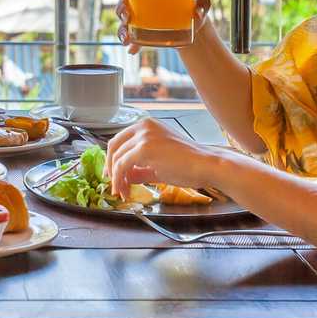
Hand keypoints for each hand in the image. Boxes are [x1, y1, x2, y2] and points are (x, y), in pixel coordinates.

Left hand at [104, 117, 220, 197]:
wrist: (206, 165)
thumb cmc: (189, 164)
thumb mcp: (158, 164)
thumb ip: (139, 168)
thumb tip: (124, 176)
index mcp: (147, 125)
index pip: (121, 140)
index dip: (113, 159)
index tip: (112, 174)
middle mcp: (143, 126)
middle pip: (114, 146)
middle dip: (110, 168)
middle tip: (112, 185)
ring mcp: (143, 136)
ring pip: (116, 157)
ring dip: (116, 178)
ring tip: (122, 192)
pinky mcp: (143, 148)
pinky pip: (122, 165)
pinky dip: (119, 179)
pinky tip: (125, 190)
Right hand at [114, 0, 214, 54]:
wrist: (192, 27)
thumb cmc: (192, 8)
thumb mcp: (200, 3)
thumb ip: (203, 3)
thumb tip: (197, 13)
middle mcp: (139, 3)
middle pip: (122, 2)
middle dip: (121, 9)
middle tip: (128, 15)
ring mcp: (139, 19)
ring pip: (123, 21)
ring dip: (121, 27)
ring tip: (126, 35)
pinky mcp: (141, 33)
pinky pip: (130, 37)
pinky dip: (129, 43)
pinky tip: (131, 49)